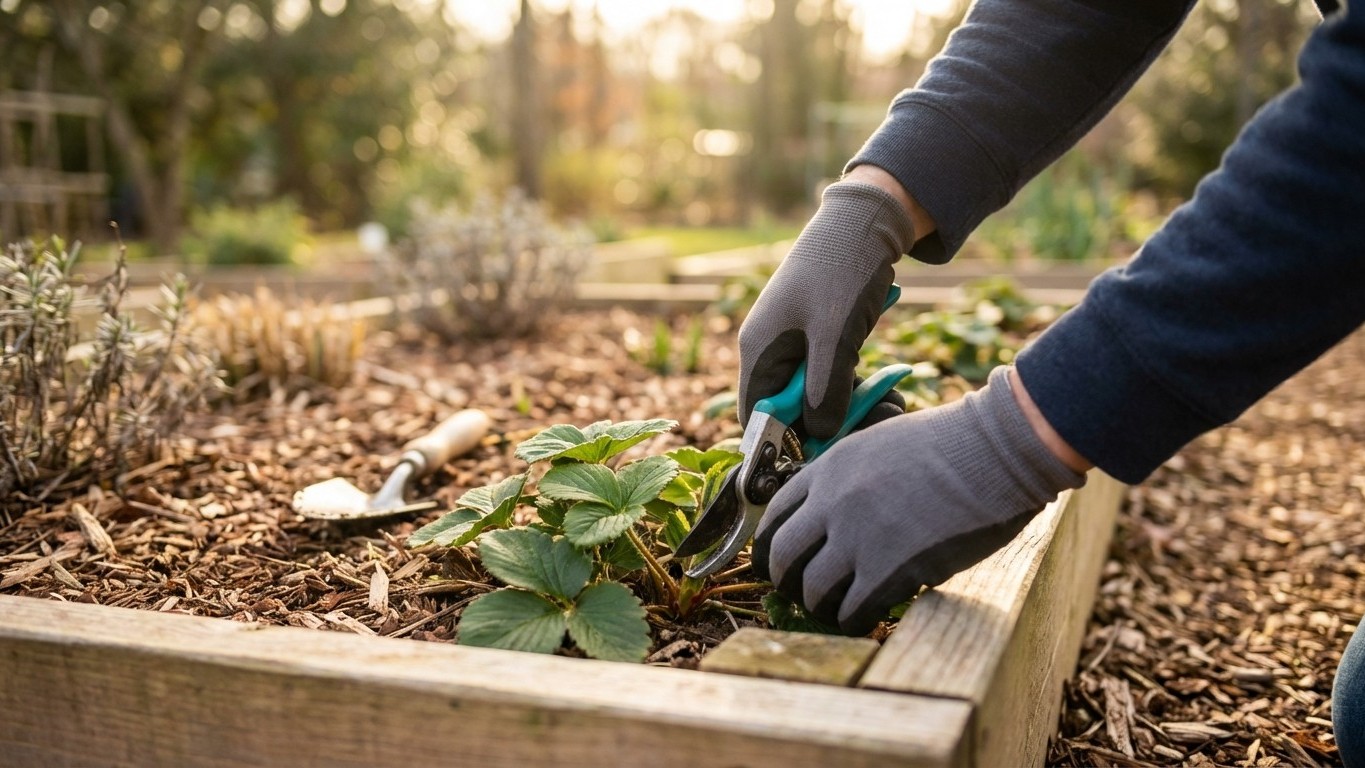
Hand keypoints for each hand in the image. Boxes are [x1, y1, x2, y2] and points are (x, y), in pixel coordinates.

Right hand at [738, 179, 914, 438]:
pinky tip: (883, 384)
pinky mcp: (817, 333)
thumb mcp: (835, 337)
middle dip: (826, 423)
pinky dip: (853, 381)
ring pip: (814, 392)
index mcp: (759, 349)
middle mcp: (769, 348)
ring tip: (885, 403)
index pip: (756, 415)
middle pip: (787, 408)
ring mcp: (793, 340)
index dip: (783, 442)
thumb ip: (825, 390)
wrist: (865, 221)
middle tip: (865, 427)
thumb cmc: (842, 273)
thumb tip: (818, 435)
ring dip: (846, 403)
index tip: (821, 456)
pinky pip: (829, 372)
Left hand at [750, 366, 1086, 634]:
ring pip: (811, 590)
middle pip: (781, 556)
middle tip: (800, 592)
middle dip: (785, 580)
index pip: (774, 513)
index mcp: (829, 468)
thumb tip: (837, 514)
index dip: (771, 543)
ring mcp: (857, 537)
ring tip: (836, 609)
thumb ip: (850, 477)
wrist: (993, 452)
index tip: (778, 559)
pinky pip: (851, 611)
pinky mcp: (888, 570)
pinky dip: (853, 619)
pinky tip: (865, 616)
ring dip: (820, 606)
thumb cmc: (952, 445)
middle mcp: (832, 503)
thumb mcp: (880, 444)